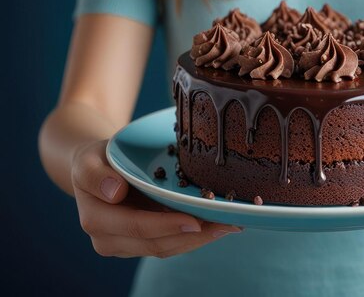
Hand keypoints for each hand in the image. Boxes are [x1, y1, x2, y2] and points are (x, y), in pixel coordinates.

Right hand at [71, 140, 240, 257]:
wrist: (97, 170)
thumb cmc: (97, 161)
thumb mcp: (89, 159)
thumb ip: (95, 174)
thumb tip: (114, 191)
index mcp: (96, 220)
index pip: (137, 227)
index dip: (167, 226)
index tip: (196, 221)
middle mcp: (110, 240)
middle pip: (158, 244)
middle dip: (195, 237)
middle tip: (227, 224)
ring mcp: (127, 245)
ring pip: (169, 249)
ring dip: (200, 240)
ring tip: (230, 225)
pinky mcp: (143, 243)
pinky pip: (172, 244)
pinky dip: (195, 237)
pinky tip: (217, 226)